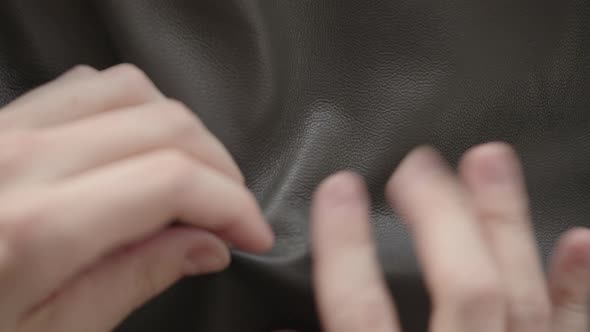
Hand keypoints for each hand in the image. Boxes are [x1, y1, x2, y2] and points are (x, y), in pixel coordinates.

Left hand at [0, 64, 272, 331]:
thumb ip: (135, 279)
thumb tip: (206, 245)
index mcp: (33, 227)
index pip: (173, 181)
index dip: (233, 205)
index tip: (253, 233)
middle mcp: (19, 158)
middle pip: (166, 125)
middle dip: (221, 168)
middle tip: (233, 212)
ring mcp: (4, 128)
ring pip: (132, 90)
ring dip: (182, 132)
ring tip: (194, 177)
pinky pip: (86, 85)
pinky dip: (134, 109)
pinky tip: (139, 147)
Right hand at [311, 143, 589, 331]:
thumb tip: (276, 324)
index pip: (361, 311)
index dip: (345, 246)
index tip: (338, 189)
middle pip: (462, 289)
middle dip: (441, 216)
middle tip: (418, 166)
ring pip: (520, 294)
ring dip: (505, 222)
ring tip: (490, 161)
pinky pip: (571, 330)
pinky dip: (576, 288)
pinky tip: (578, 241)